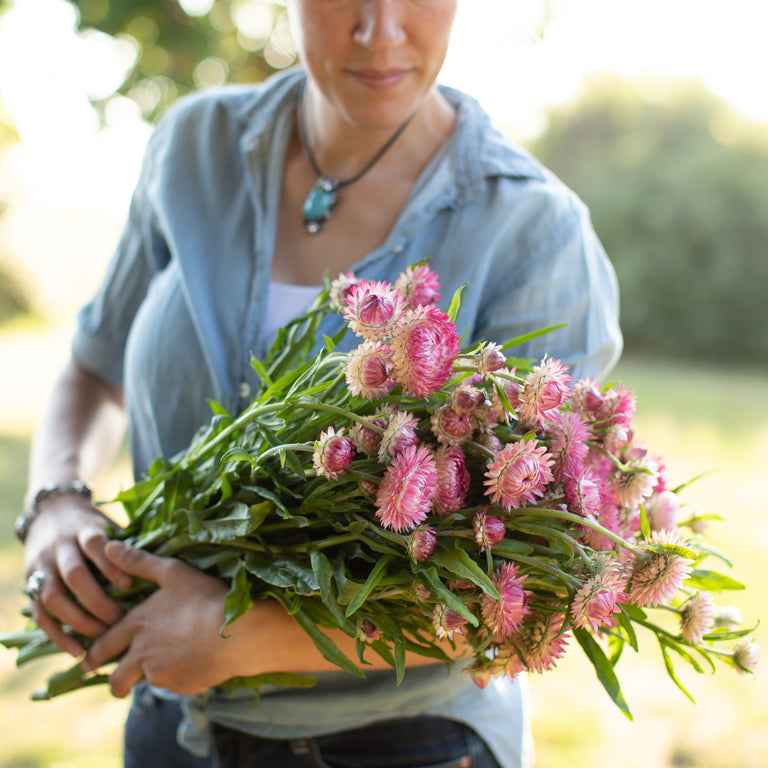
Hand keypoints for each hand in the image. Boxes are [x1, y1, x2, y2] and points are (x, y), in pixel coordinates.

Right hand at [24, 497, 131, 655]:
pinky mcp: (29, 584)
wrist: (51, 512)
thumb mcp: (109, 525)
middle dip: (97, 600)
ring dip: (78, 620)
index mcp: (84, 529)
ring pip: (53, 596)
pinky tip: (77, 650)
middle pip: (75, 574)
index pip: (96, 545)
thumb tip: (161, 562)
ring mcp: (41, 566)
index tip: (130, 585)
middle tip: (120, 618)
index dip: (112, 565)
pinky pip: (39, 615)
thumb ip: (128, 543)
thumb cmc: (92, 525)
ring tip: (102, 635)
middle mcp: (60, 547)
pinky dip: (57, 635)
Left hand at [82, 542, 249, 697]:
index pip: (104, 646)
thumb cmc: (205, 598)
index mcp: (137, 626)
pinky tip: (197, 661)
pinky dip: (180, 676)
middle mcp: (143, 655)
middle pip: (118, 679)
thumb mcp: (172, 572)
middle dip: (115, 684)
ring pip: (150, 680)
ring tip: (173, 661)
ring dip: (155, 674)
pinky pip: (176, 683)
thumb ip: (139, 561)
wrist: (238, 635)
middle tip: (117, 686)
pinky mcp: (183, 687)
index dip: (93, 656)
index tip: (87, 664)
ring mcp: (163, 675)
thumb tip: (109, 546)